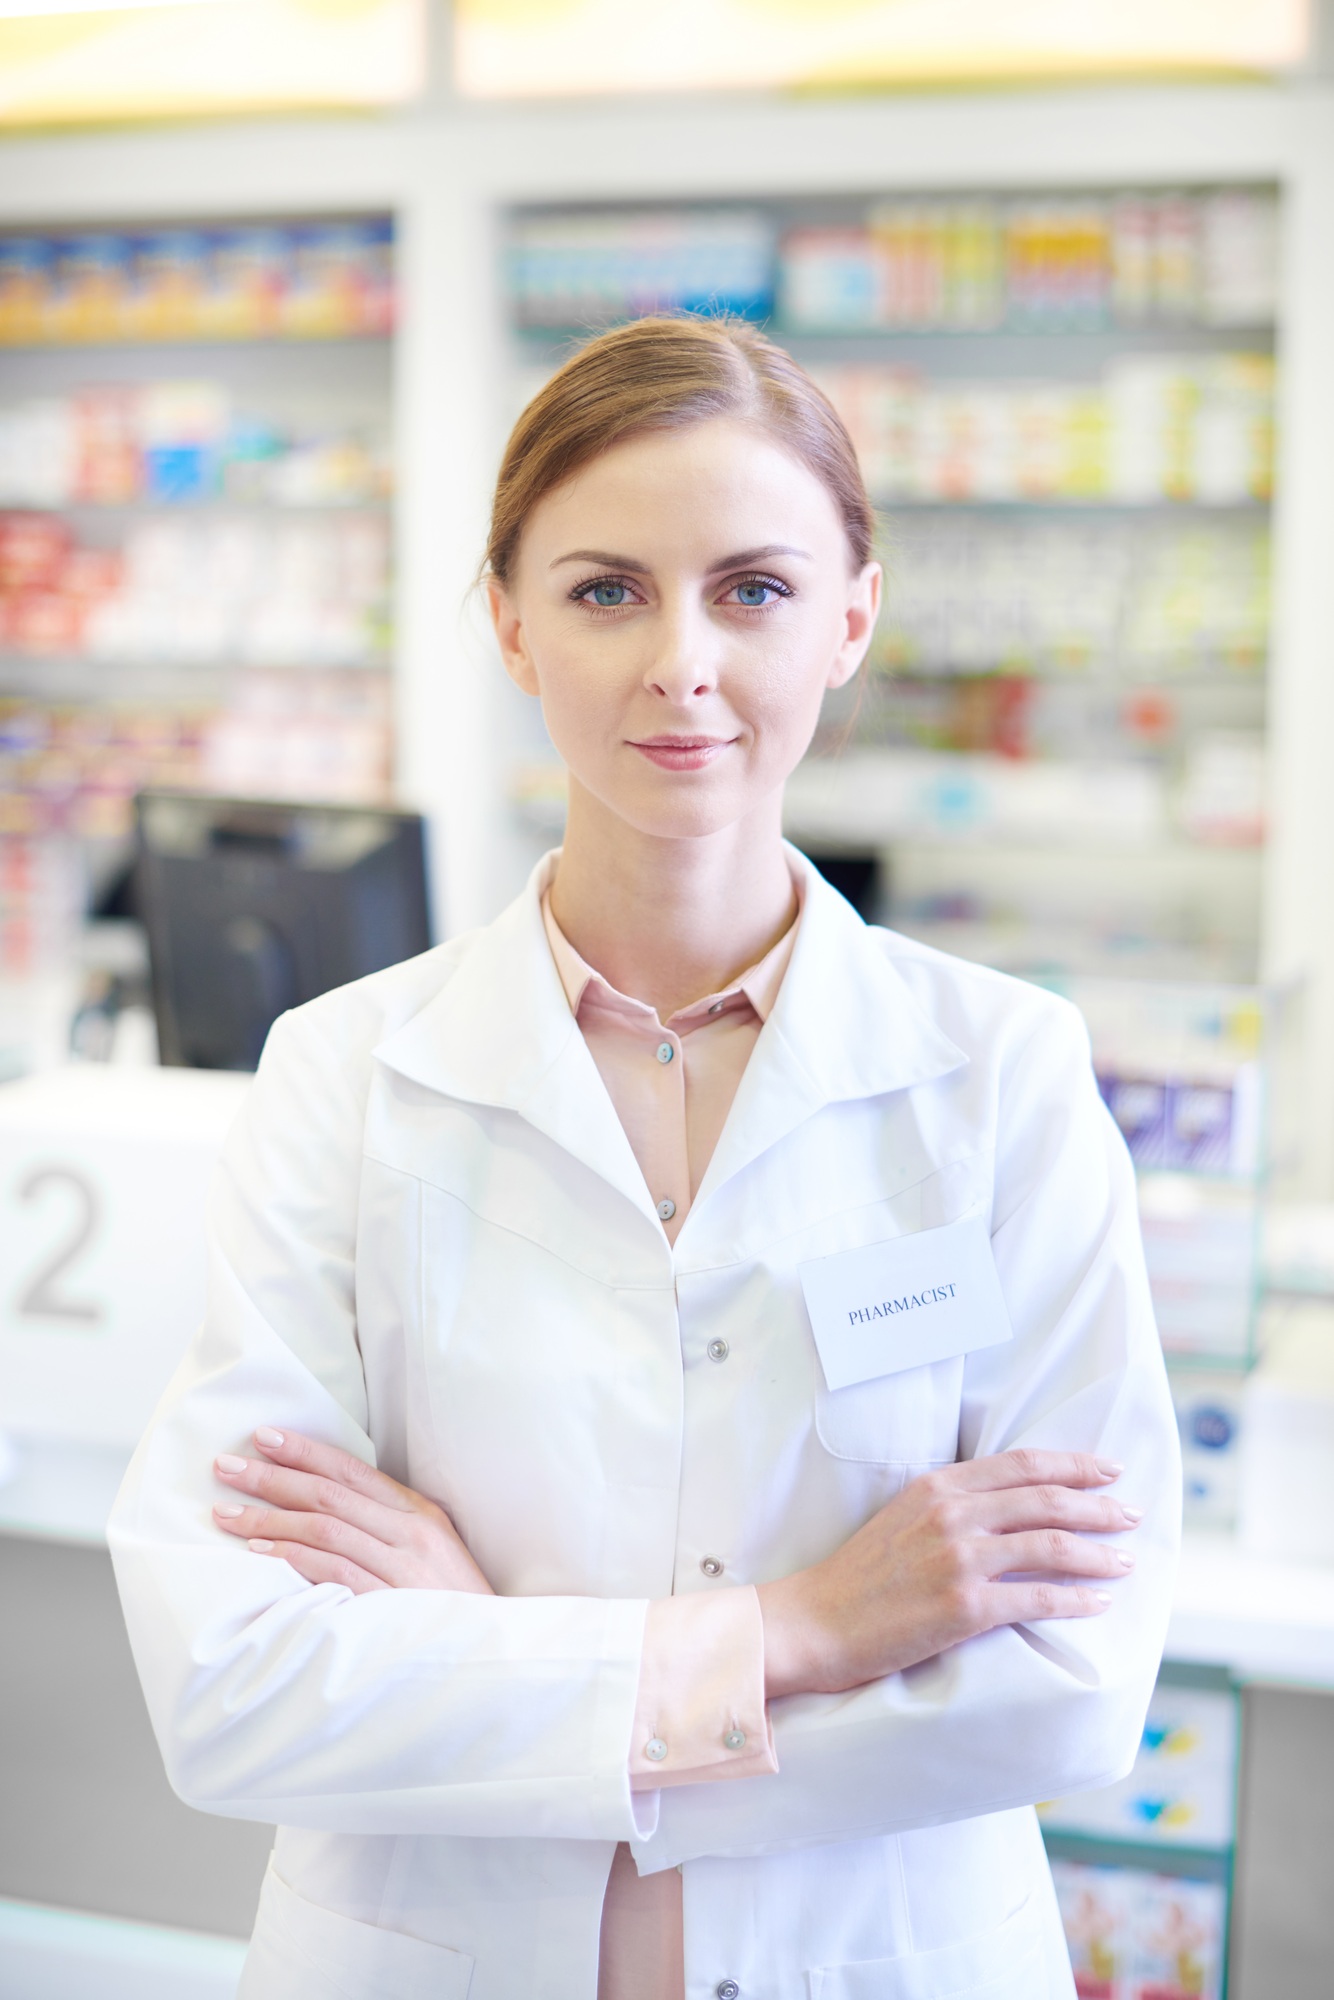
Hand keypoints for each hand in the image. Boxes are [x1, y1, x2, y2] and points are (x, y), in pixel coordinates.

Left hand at [212, 1427, 493, 1596]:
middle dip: (273, 1477)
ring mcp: (401, 1567)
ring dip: (269, 1518)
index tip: (264, 1437)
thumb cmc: (453, 1605)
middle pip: (329, 1494)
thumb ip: (389, 1528)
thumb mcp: (432, 1552)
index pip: (352, 1471)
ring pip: (323, 1529)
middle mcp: (411, 1532)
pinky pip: (331, 1573)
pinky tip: (259, 1553)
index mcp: (420, 1513)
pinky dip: (292, 1558)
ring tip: (227, 1513)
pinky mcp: (390, 1604)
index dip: (305, 1451)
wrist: (491, 1652)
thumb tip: (329, 1508)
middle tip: (227, 1468)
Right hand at [757, 1449, 1139, 1698]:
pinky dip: (1075, 1600)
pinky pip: (1037, 1597)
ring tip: (1124, 1560)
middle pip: (1045, 1499)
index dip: (1072, 1464)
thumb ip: (952, 1505)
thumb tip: (1010, 1507)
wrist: (817, 1621)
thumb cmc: (859, 1576)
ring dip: (1097, 1552)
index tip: (1107, 1470)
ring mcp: (959, 1559)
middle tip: (1129, 1513)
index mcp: (938, 1487)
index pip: (1021, 1464)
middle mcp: (952, 1514)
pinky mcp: (964, 1607)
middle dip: (1097, 1504)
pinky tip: (1096, 1603)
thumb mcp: (902, 1517)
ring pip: (1050, 1545)